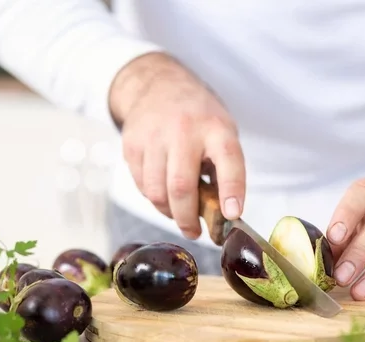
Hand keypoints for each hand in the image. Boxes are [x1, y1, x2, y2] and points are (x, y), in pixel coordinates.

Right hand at [109, 52, 245, 238]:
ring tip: (179, 214)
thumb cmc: (199, 118)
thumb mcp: (222, 133)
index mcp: (216, 128)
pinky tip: (163, 193)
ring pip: (156, 192)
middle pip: (181, 187)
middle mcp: (184, 130)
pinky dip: (154, 198)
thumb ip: (223, 170)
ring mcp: (153, 136)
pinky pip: (141, 185)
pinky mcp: (131, 144)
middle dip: (188, 219)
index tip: (233, 215)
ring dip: (169, 212)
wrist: (159, 85)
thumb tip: (223, 215)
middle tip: (195, 232)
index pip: (228, 161)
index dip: (231, 191)